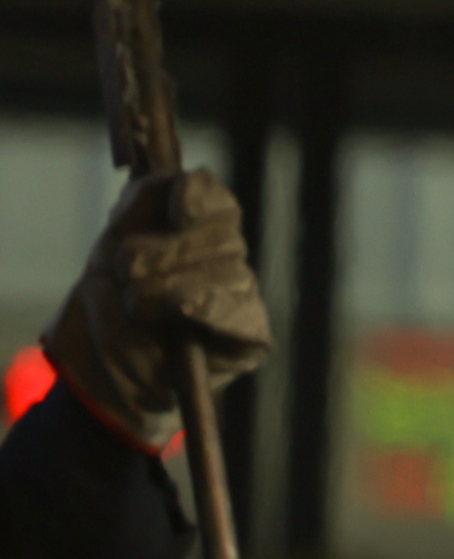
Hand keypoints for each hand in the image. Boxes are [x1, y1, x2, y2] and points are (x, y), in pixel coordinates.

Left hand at [42, 170, 272, 448]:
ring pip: (224, 268)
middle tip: (126, 276)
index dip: (197, 197)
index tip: (175, 208)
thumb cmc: (106, 312)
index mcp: (196, 232)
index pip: (214, 197)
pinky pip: (239, 309)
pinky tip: (181, 309)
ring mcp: (243, 297)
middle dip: (161, 252)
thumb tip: (180, 181)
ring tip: (136, 307)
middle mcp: (227, 260)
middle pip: (219, 231)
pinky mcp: (251, 336)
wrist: (97, 376)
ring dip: (164, 286)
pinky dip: (206, 305)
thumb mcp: (110, 246)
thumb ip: (143, 204)